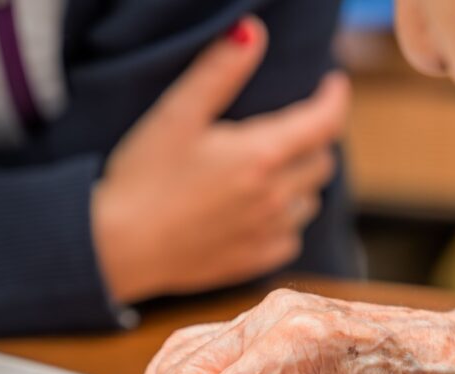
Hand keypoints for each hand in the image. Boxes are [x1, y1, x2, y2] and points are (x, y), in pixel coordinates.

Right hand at [91, 17, 349, 302]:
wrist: (119, 248)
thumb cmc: (143, 178)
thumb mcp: (177, 114)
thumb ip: (219, 71)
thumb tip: (253, 32)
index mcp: (262, 155)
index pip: (325, 123)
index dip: (335, 99)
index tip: (333, 84)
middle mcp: (274, 196)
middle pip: (321, 162)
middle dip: (316, 138)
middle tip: (297, 125)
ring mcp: (267, 233)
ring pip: (309, 201)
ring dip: (302, 181)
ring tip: (277, 169)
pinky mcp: (254, 261)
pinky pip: (291, 238)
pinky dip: (286, 220)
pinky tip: (261, 212)